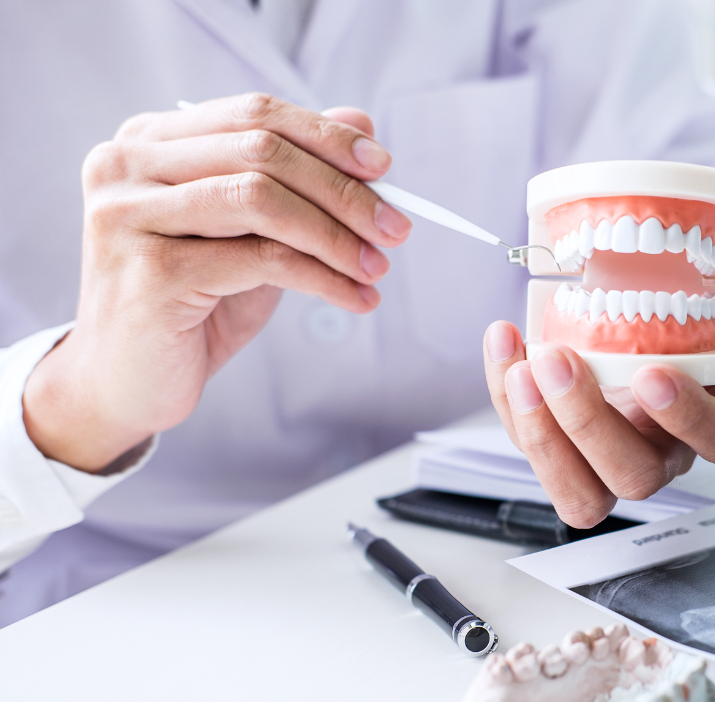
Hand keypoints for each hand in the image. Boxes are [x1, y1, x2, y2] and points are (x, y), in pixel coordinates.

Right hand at [23, 94, 411, 472]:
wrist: (125, 382)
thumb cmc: (190, 302)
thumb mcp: (251, 232)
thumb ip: (296, 178)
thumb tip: (363, 124)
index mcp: (148, 141)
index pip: (254, 115)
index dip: (326, 136)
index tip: (384, 168)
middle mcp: (127, 166)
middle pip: (263, 152)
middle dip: (344, 191)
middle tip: (396, 227)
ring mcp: (130, 215)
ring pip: (262, 200)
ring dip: (337, 235)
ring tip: (377, 267)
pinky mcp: (150, 271)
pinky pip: (261, 260)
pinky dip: (323, 278)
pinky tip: (355, 298)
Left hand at [483, 286, 714, 527]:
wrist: (657, 302)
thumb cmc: (708, 317)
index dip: (686, 417)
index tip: (652, 373)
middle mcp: (664, 452)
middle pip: (634, 476)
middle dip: (591, 424)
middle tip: (560, 361)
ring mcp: (607, 458)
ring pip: (578, 490)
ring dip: (540, 434)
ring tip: (522, 367)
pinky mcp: (560, 448)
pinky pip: (531, 446)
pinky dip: (506, 400)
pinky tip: (504, 343)